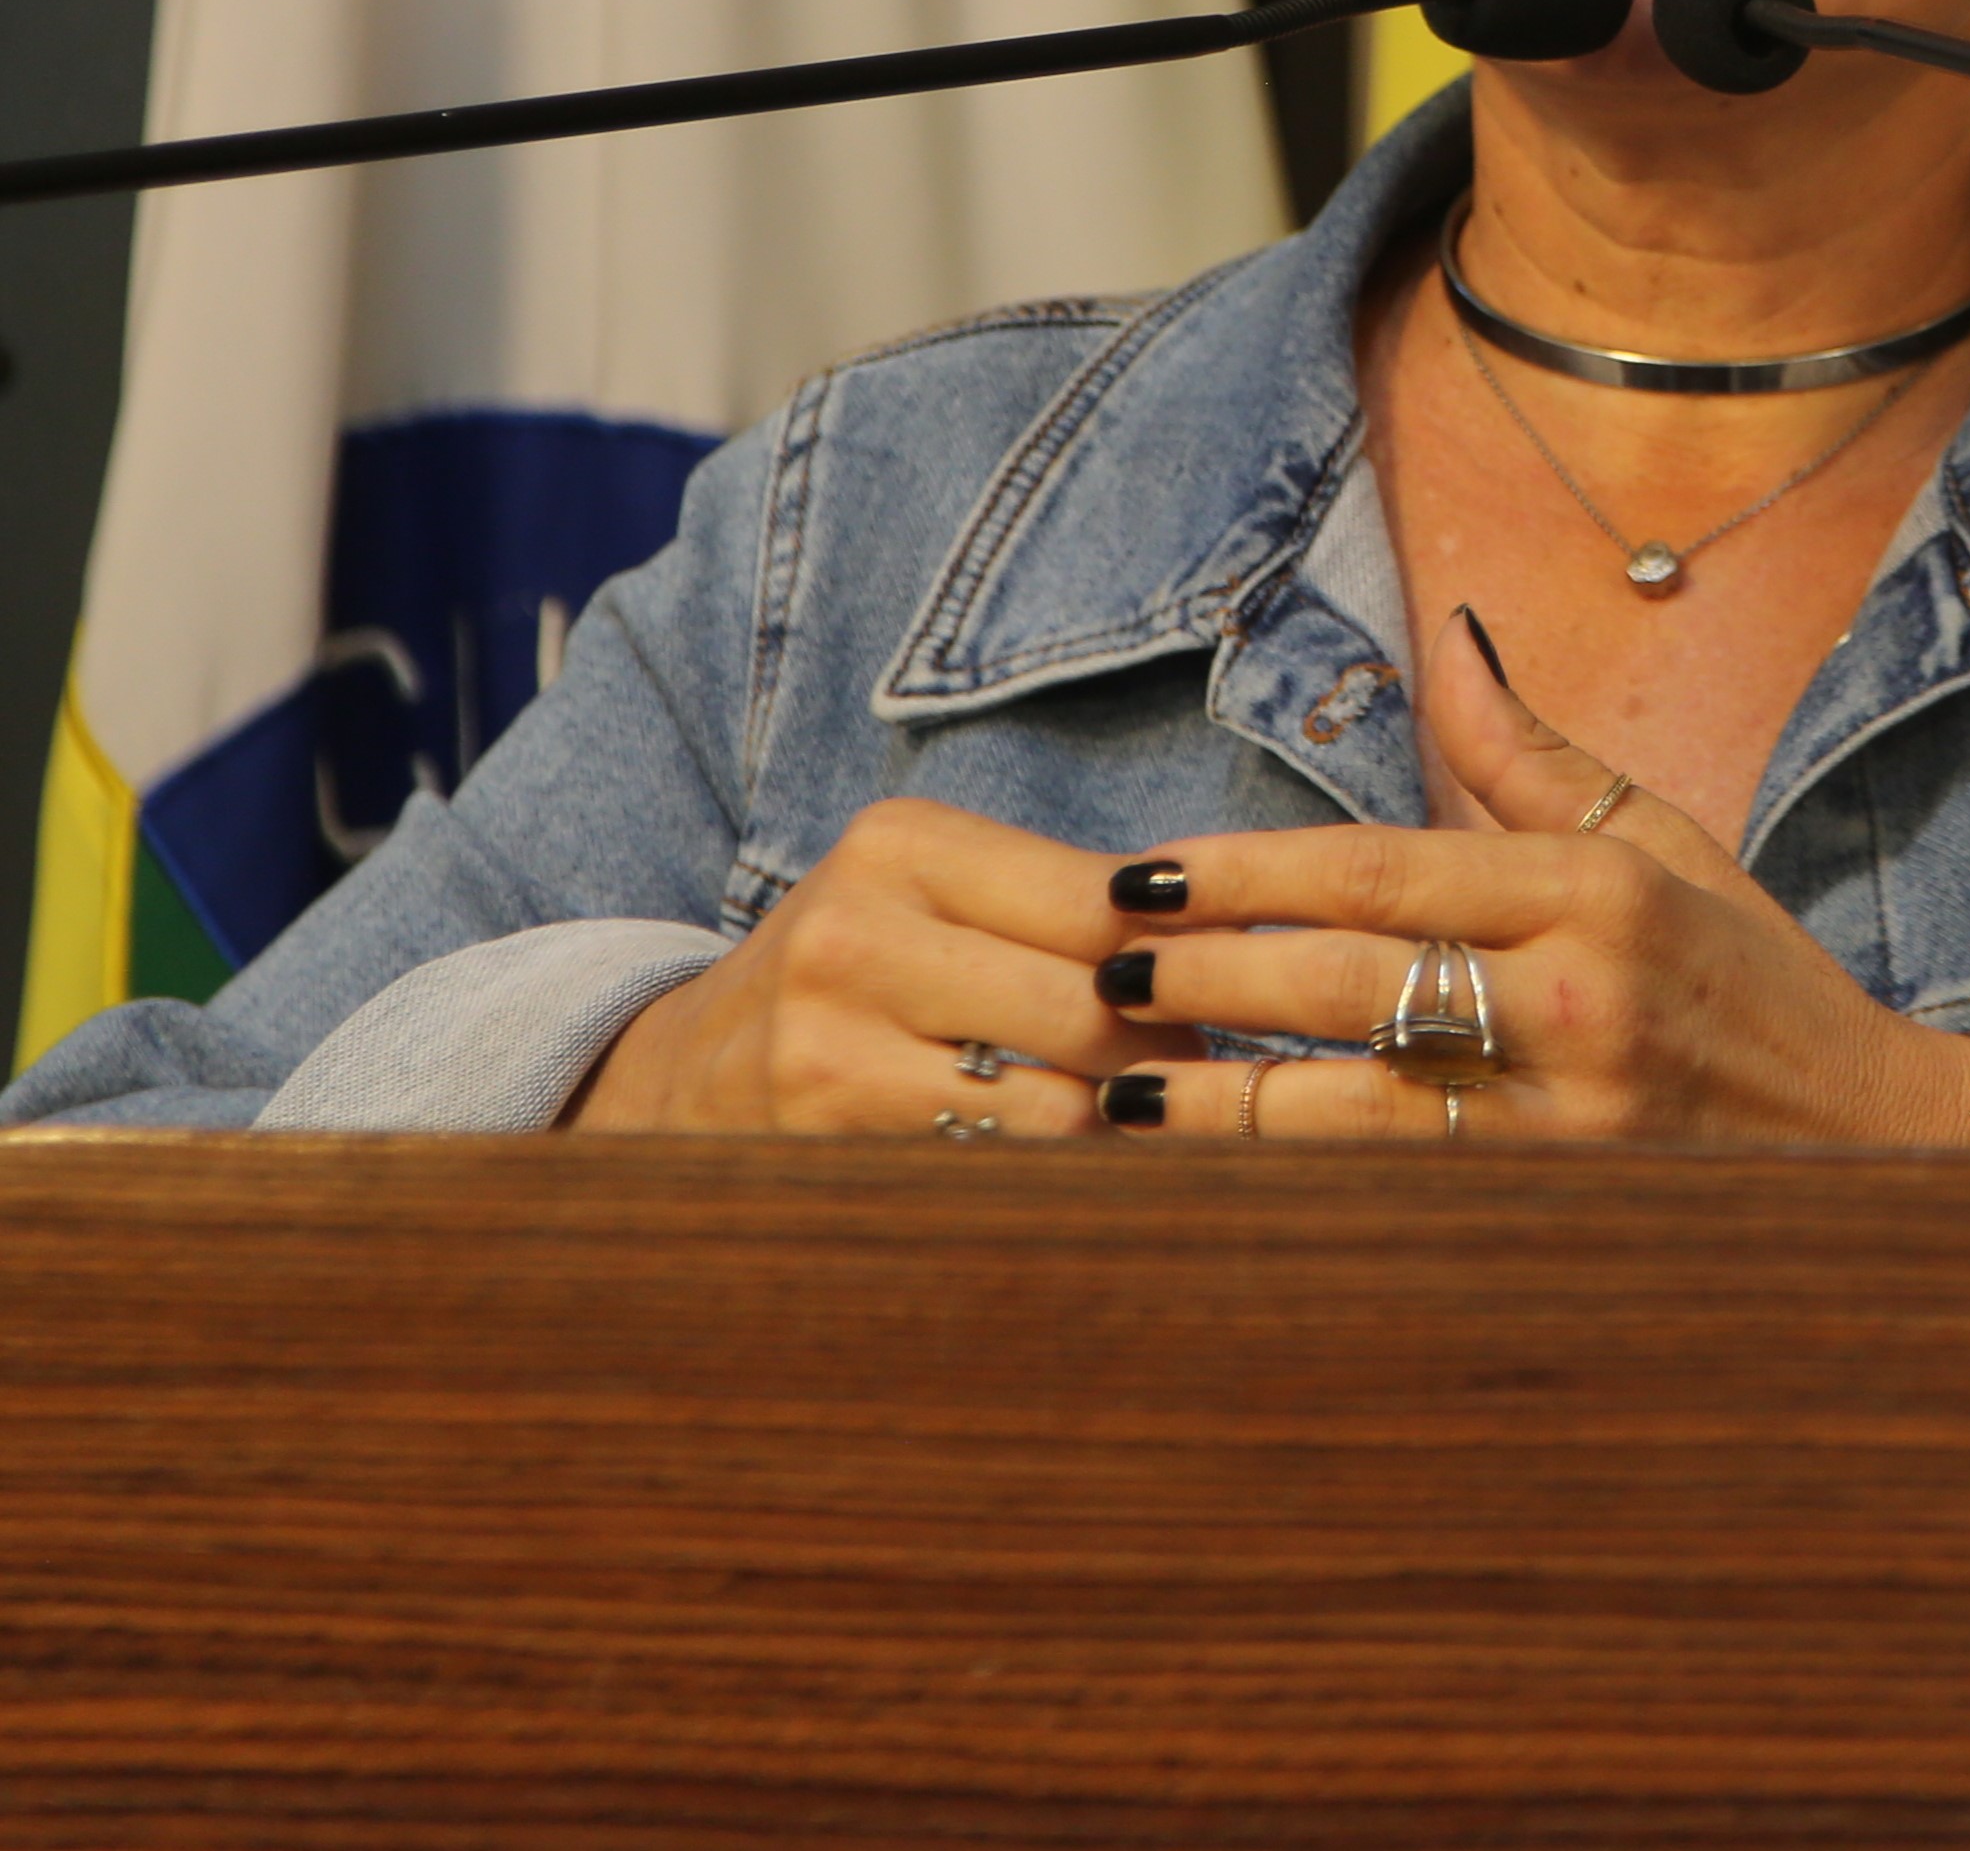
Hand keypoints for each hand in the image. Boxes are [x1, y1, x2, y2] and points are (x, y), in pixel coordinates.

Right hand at [563, 796, 1207, 1131]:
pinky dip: (1054, 1178)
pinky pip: (994, 1169)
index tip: (1241, 986)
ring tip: (1142, 1124)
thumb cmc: (854, 978)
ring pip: (1055, 1103)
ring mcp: (829, 1041)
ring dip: (1120, 1126)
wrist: (676, 1080)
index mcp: (902, 844)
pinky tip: (1068, 1172)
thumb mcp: (934, 904)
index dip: (1190, 954)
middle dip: (1168, 1051)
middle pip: (1091, 1005)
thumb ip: (1061, 908)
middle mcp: (857, 929)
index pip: (1104, 902)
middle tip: (1202, 1075)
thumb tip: (1234, 939)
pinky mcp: (821, 1140)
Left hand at [1089, 607, 1969, 1148]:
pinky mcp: (1562, 1222)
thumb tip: (1448, 633)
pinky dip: (1296, 1199)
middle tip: (1095, 970)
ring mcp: (1569, 1129)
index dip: (1245, 874)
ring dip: (1221, 1108)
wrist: (1882, 1146)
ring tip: (1115, 1092)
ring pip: (1352, 1117)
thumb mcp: (1659, 842)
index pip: (1380, 872)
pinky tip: (1212, 1193)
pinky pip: (1396, 1207)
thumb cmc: (1751, 979)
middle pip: (1346, 987)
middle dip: (1204, 979)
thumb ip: (1534, 752)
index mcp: (1596, 891)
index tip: (1141, 872)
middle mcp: (1580, 1002)